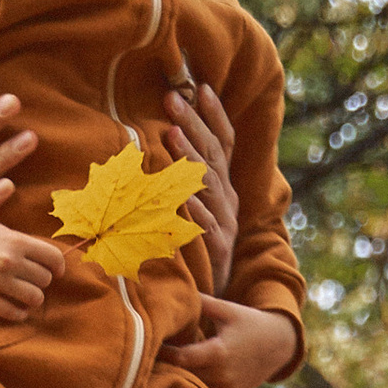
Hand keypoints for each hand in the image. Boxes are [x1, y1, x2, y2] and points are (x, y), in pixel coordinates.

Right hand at [0, 217, 70, 323]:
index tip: (56, 270)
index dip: (59, 265)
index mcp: (15, 241)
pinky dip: (19, 313)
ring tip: (25, 294)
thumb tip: (32, 225)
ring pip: (35, 298)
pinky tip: (18, 308)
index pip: (53, 257)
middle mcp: (8, 262)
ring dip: (33, 298)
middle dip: (42, 280)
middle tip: (32, 279)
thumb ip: (22, 240)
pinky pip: (13, 313)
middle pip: (45, 279)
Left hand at [158, 293, 300, 387]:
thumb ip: (200, 303)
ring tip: (157, 367)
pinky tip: (178, 375)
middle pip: (183, 375)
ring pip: (192, 386)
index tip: (148, 344)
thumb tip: (174, 288)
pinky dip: (191, 384)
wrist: (279, 345)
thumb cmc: (249, 322)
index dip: (162, 354)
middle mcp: (222, 375)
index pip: (181, 359)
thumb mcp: (226, 309)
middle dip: (165, 367)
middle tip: (144, 357)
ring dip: (176, 377)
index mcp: (219, 352)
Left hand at [162, 77, 240, 290]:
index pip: (223, 143)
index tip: (200, 86)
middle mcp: (228, 202)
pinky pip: (206, 225)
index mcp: (224, 188)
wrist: (212, 301)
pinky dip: (194, 207)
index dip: (214, 115)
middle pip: (214, 156)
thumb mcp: (190, 210)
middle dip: (194, 125)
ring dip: (191, 158)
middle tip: (173, 98)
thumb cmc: (192, 250)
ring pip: (210, 186)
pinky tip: (181, 192)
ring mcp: (226, 225)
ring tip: (171, 134)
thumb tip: (158, 137)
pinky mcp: (219, 251)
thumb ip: (181, 180)